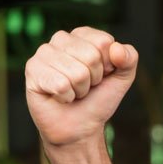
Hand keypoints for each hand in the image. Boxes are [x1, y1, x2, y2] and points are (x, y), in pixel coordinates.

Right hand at [25, 27, 137, 147]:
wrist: (80, 127)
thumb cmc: (98, 100)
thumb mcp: (121, 79)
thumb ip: (129, 59)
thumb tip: (117, 49)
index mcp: (83, 36)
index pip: (104, 42)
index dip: (108, 66)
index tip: (101, 76)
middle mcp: (61, 39)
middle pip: (91, 56)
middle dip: (94, 79)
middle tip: (85, 87)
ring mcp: (43, 53)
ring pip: (77, 72)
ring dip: (79, 90)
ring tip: (73, 92)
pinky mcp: (32, 69)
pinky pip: (61, 84)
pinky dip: (66, 97)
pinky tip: (60, 97)